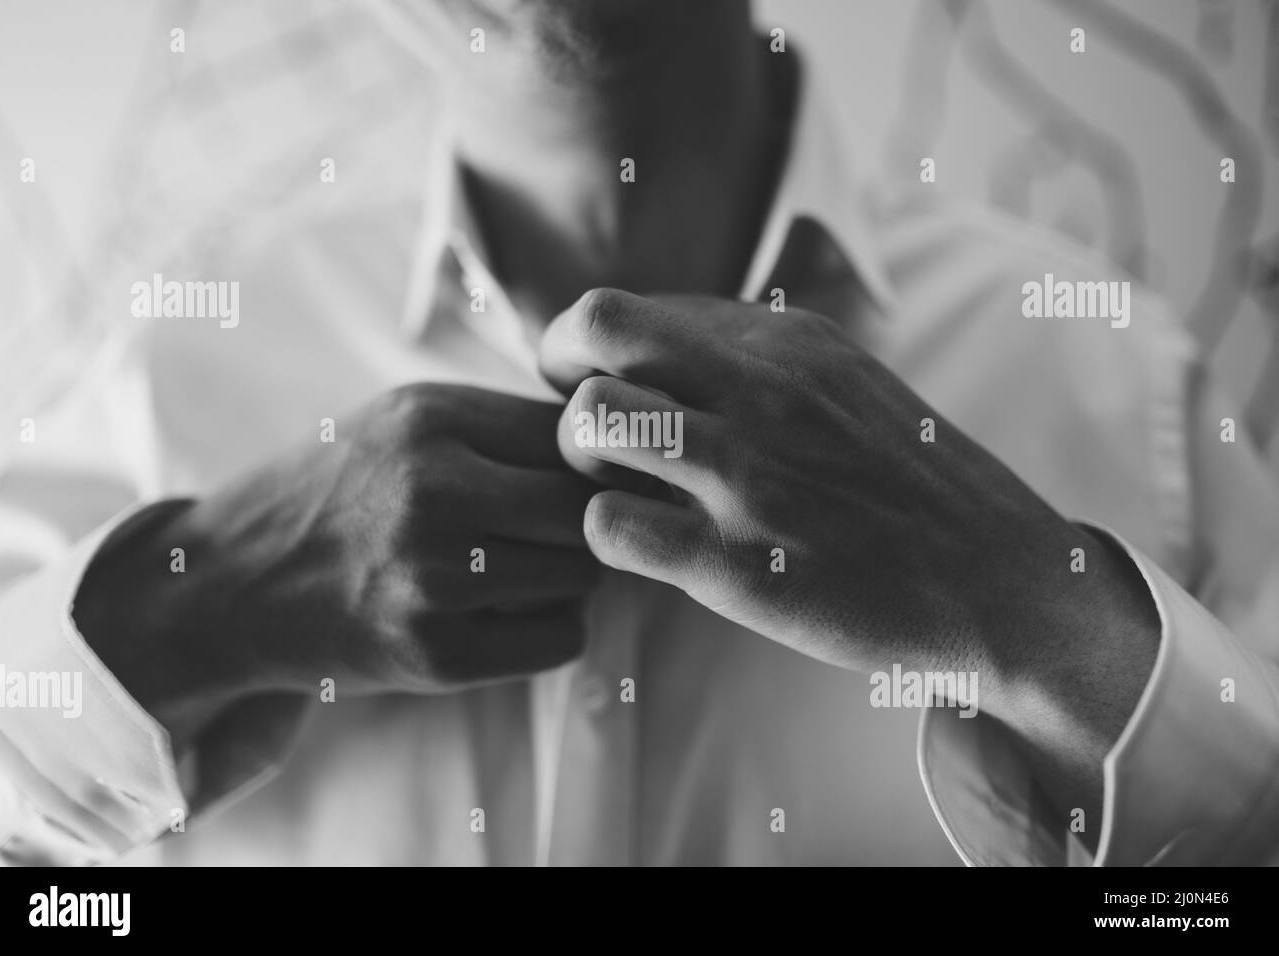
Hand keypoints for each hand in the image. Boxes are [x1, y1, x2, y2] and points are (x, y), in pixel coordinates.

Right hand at [77, 383, 599, 735]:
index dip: (590, 463)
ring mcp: (432, 577)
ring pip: (583, 574)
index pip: (575, 437)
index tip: (579, 482)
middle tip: (556, 533)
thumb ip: (506, 425)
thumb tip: (623, 451)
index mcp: (431, 419)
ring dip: (568, 576)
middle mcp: (433, 491)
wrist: (232, 584)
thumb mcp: (407, 422)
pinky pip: (562, 639)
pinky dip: (550, 629)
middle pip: (587, 508)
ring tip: (520, 569)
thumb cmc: (341, 493)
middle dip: (588, 522)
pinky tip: (504, 615)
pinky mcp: (435, 654)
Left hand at [539, 290, 1158, 713]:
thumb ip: (759, 355)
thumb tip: (664, 342)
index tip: (609, 386)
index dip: (593, 350)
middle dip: (560, 372)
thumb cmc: (914, 485)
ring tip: (617, 486)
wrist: (1004, 583)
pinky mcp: (741, 566)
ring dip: (579, 457)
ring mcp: (750, 477)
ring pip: (588, 422)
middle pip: (596, 330)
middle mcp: (763, 392)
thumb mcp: (849, 381)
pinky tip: (648, 547)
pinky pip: (608, 527)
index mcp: (788, 341)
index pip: (632, 308)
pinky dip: (606, 536)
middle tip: (583, 421)